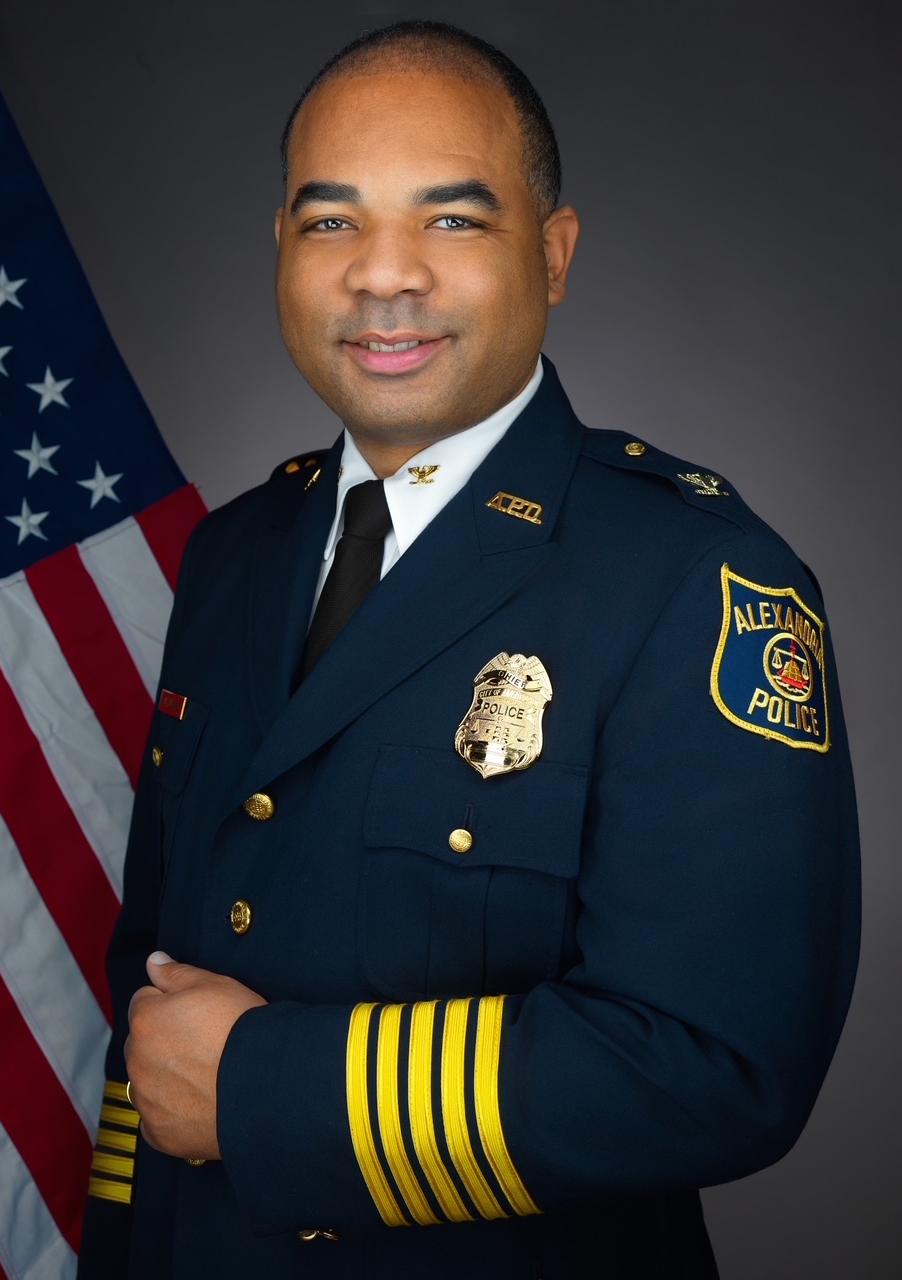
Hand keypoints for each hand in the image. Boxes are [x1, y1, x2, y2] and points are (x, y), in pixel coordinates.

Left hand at [125, 952, 266, 1159]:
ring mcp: (145, 1100)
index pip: (145, 1002)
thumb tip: (153, 961)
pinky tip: (200, 1103)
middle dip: (164, 1041)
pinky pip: (156, 1118)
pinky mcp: (158, 1132)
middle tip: (203, 1044)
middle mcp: (136, 1060)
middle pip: (143, 1043)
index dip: (172, 1005)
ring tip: (206, 1075)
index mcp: (145, 1019)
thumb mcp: (214, 984)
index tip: (196, 1014)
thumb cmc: (240, 1029)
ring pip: (148, 1080)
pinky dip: (172, 1112)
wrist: (264, 1085)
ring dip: (166, 1076)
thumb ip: (176, 972)